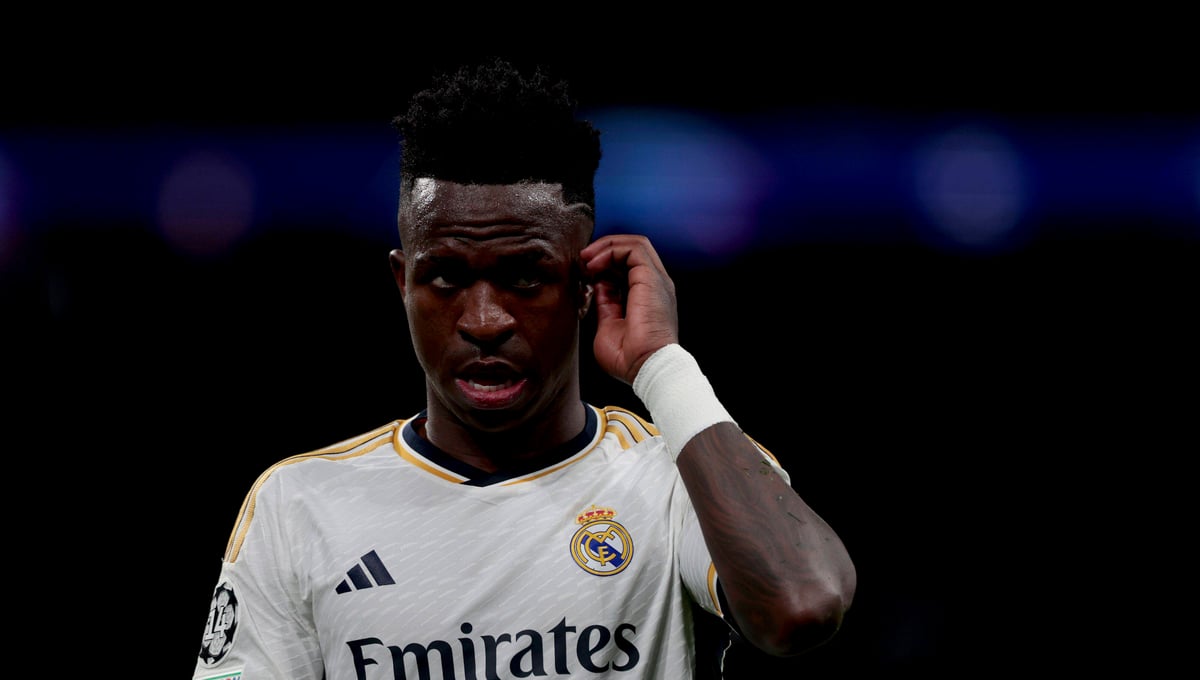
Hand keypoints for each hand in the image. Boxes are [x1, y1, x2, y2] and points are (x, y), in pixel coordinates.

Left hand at [580, 234, 679, 384]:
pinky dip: (611, 250)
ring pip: (635, 244)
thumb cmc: (628, 358)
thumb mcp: (608, 326)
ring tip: (586, 258)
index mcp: (647, 297)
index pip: (627, 267)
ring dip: (607, 246)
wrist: (646, 367)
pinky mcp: (651, 277)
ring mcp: (656, 280)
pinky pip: (633, 248)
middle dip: (604, 249)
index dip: (604, 264)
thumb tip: (598, 285)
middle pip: (632, 251)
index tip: (583, 273)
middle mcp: (654, 285)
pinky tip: (595, 264)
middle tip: (582, 259)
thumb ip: (605, 304)